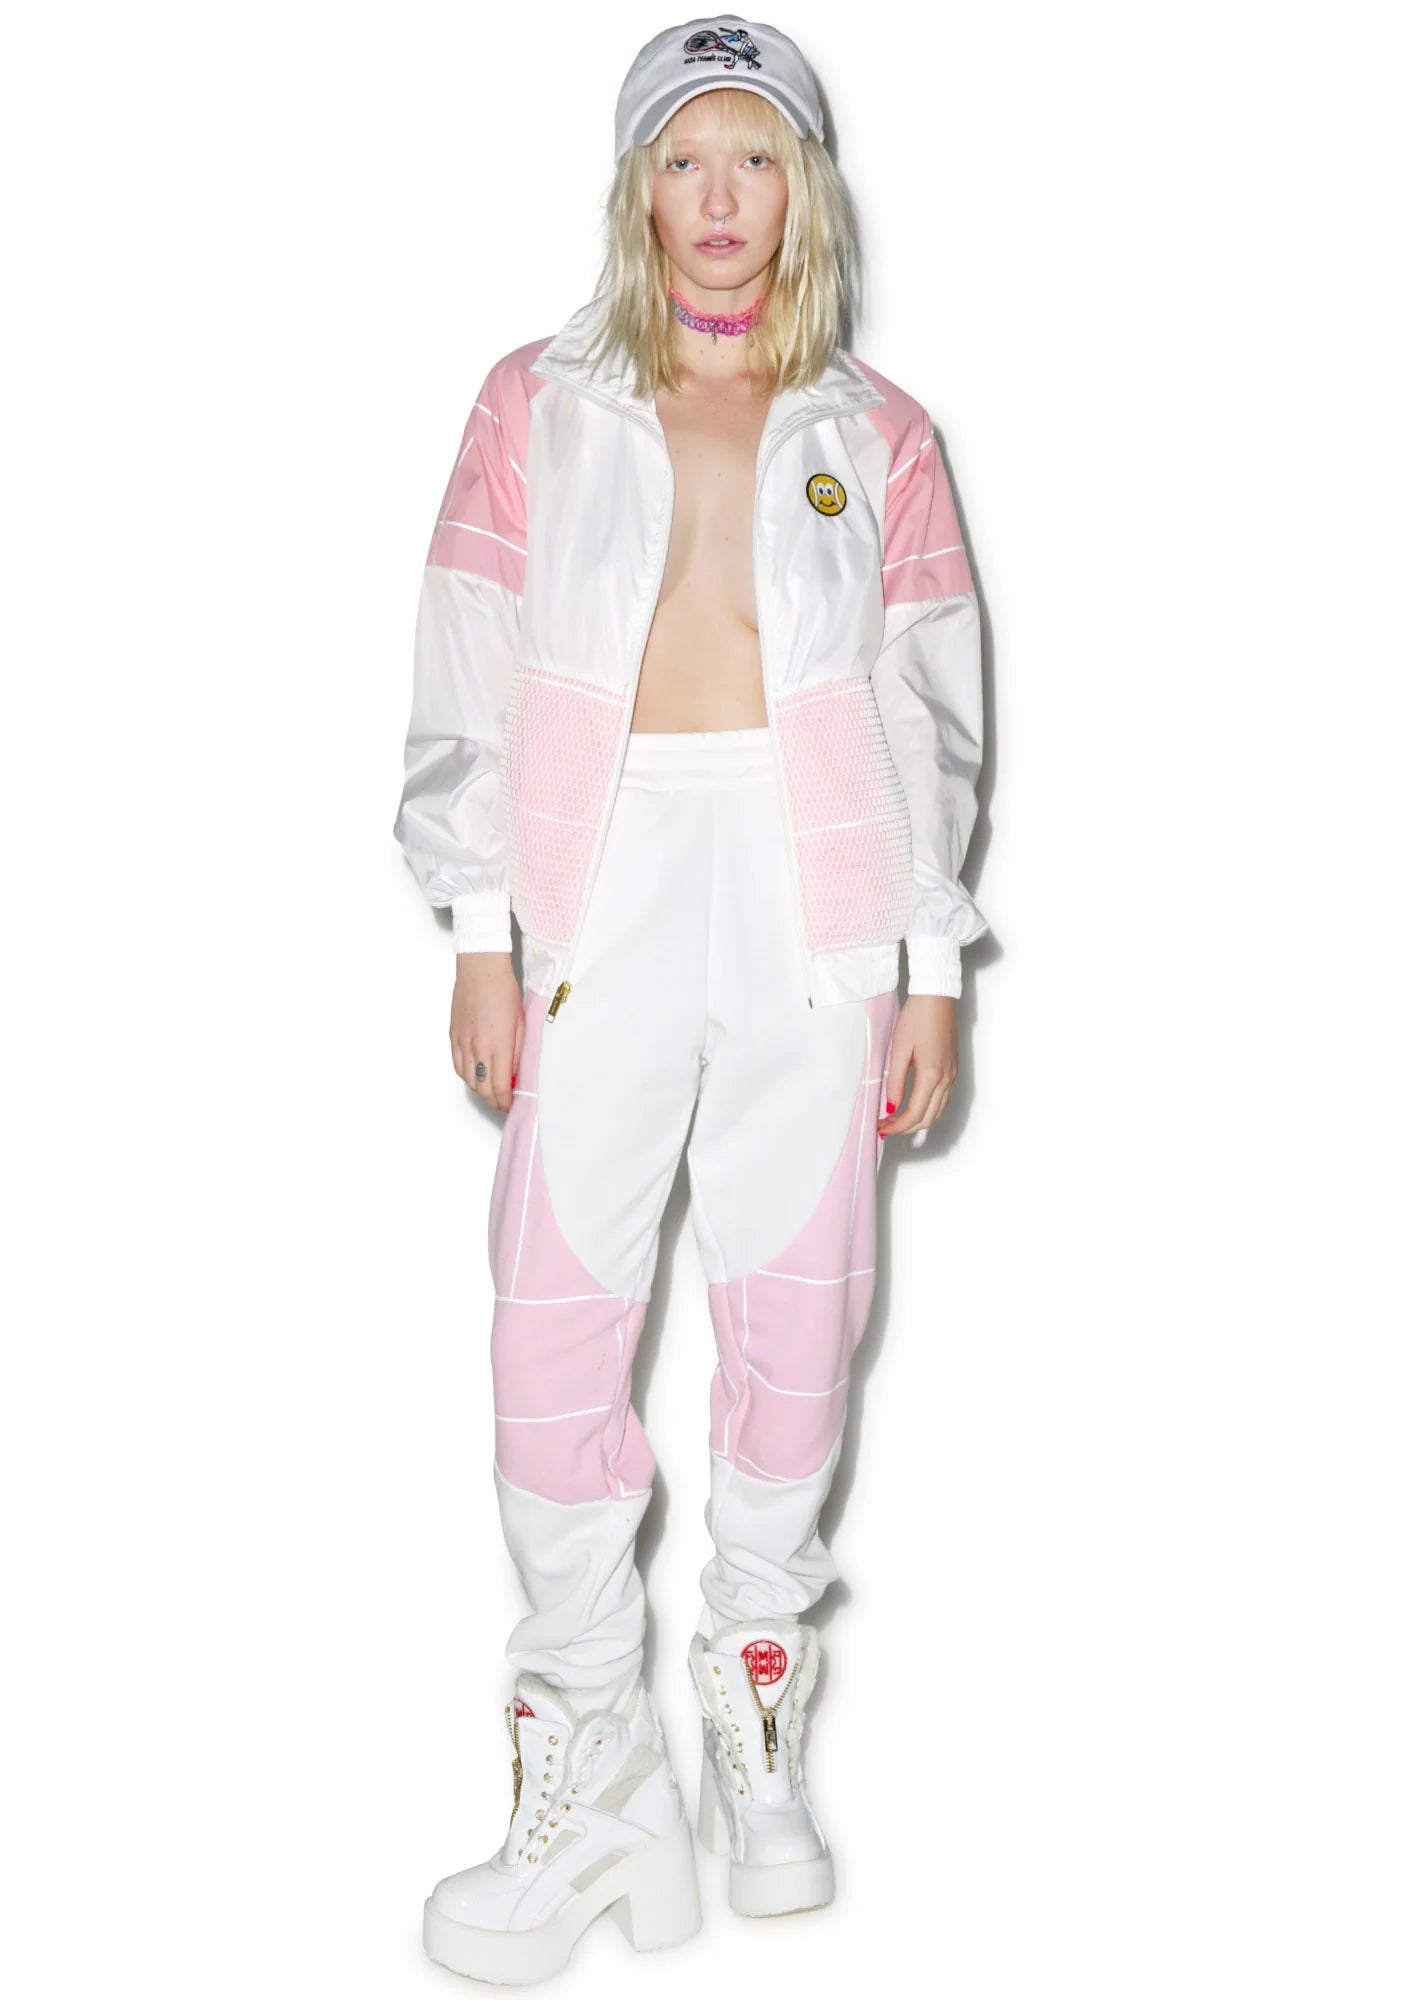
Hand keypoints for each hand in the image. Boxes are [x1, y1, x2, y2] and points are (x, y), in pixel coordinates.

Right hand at [449, 954, 523, 1111]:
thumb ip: (518, 1052)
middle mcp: (477, 1046)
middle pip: (482, 1088)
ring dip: (480, 1090)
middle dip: (493, 1100)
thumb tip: (516, 1074)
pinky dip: (467, 1076)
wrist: (480, 969)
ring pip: (468, 1079)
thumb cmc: (504, 990)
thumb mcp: (521, 1023)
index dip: (505, 1101)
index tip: (511, 1104)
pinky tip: (476, 1075)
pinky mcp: (453, 1036)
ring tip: (491, 1090)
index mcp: (497, 1044)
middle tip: (503, 1101)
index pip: (499, 1086)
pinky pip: (457, 1065)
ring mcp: (462, 1042)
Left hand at [878, 994, 958, 1137]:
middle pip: (927, 1118)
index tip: (881, 1129)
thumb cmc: (917, 1018)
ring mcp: (952, 1075)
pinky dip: (928, 1109)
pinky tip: (913, 1106)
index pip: (914, 1114)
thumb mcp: (899, 1049)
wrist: (937, 998)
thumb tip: (892, 1106)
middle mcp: (946, 1079)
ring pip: (937, 1111)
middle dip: (905, 1128)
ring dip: (917, 1120)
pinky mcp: (953, 1069)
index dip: (896, 1127)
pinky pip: (943, 1099)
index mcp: (932, 1075)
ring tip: (895, 1119)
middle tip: (884, 1127)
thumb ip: (895, 1081)